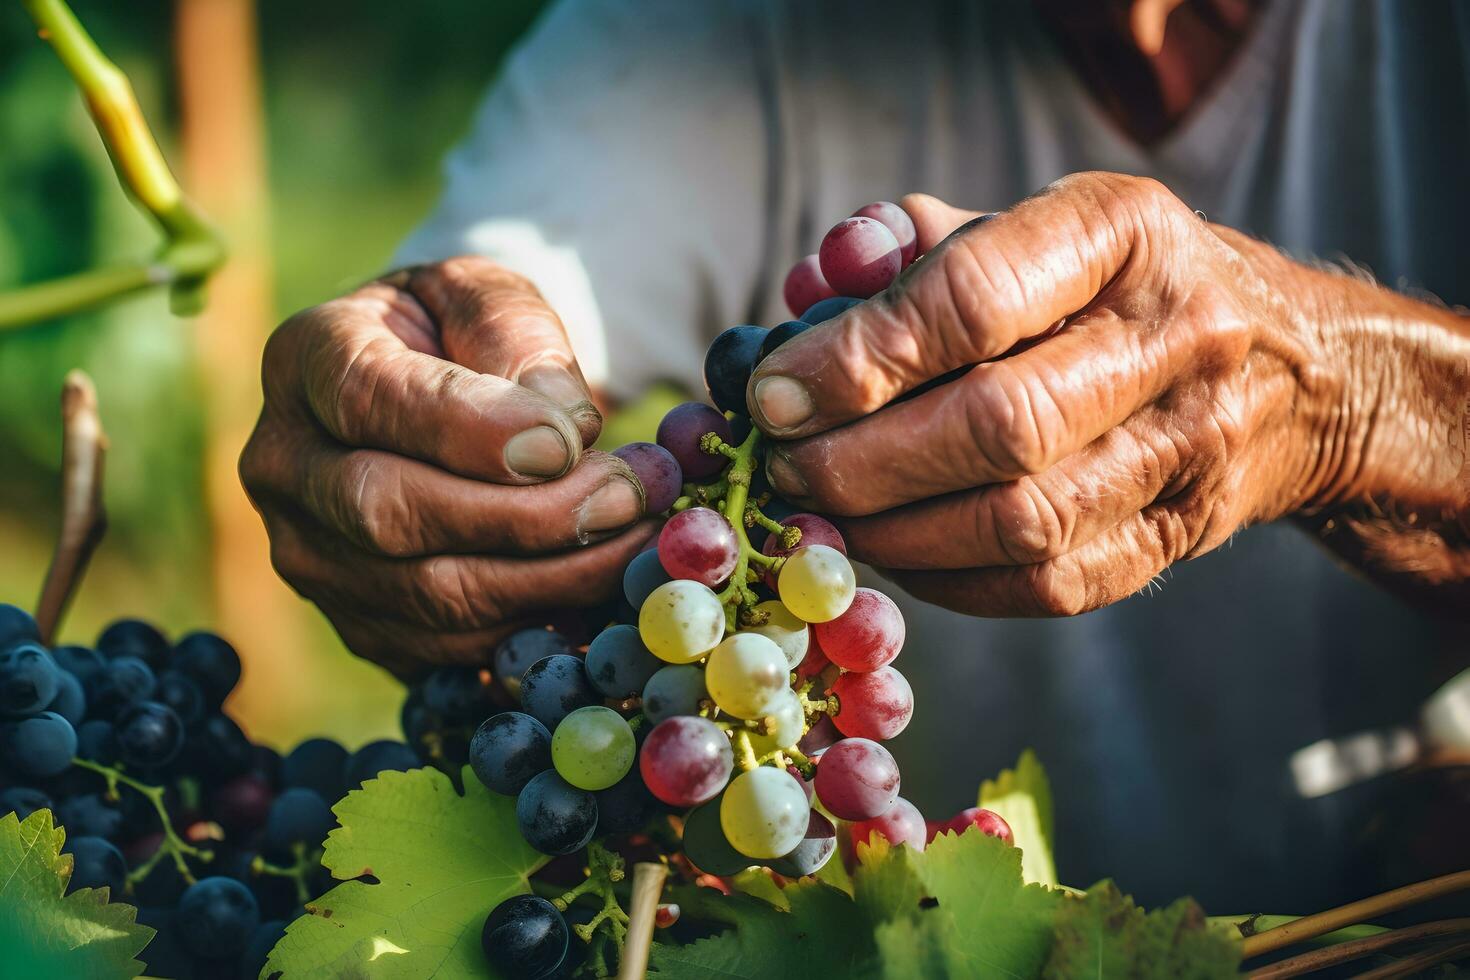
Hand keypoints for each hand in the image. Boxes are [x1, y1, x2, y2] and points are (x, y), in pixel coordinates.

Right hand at [240, 257, 654, 673]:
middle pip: (390, 512)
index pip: (370, 399)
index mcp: (307, 358)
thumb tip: (562, 432)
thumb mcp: (490, 296)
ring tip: (636, 536)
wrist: (440, 392)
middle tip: (629, 496)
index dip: (472, 429)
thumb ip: (517, 338)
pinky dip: (537, 620)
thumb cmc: (467, 334)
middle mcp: (286, 466)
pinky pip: (451, 646)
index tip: (569, 440)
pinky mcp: (359, 624)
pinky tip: (601, 582)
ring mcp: (312, 556)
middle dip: (528, 515)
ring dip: (551, 577)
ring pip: (427, 595)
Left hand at [747, 172, 1389, 615]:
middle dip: (861, 461)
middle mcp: (1177, 337)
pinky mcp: (1180, 537)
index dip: (857, 358)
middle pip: (998, 426)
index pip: (976, 301)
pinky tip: (892, 550)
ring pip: (1021, 522)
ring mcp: (1192, 449)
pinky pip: (1044, 583)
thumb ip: (915, 252)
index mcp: (1126, 233)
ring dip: (893, 531)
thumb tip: (806, 288)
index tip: (771, 393)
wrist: (1286, 372)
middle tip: (782, 468)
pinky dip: (946, 578)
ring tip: (821, 514)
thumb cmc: (1110, 287)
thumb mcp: (1030, 229)